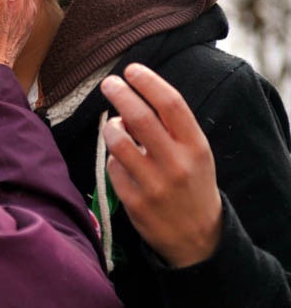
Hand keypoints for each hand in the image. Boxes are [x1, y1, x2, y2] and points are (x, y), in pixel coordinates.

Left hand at [101, 63, 222, 267]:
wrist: (198, 238)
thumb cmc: (192, 183)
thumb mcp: (195, 153)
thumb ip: (170, 127)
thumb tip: (133, 96)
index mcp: (196, 147)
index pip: (171, 104)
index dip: (148, 82)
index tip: (131, 69)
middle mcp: (177, 164)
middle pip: (140, 117)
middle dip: (120, 94)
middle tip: (108, 83)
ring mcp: (154, 184)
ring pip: (118, 141)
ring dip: (111, 127)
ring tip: (115, 126)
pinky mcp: (134, 202)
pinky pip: (112, 166)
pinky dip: (113, 158)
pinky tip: (123, 162)